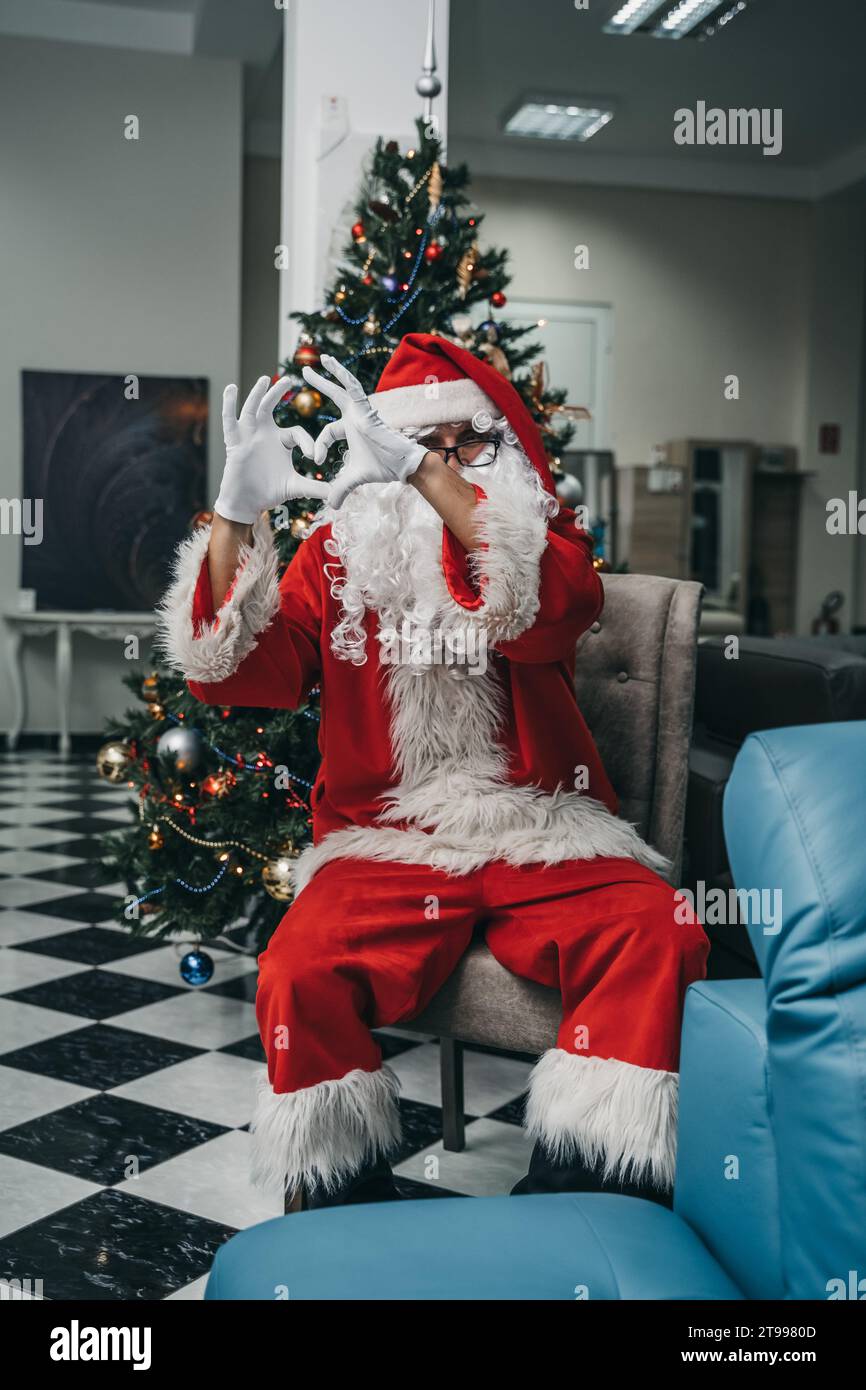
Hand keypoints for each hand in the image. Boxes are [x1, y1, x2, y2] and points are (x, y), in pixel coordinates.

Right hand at [214, 376, 330, 523]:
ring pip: (252, 409)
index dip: (307, 443)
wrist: (248, 503)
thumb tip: (335, 496)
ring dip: (257, 394)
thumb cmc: (270, 492)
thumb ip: (315, 488)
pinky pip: (229, 420)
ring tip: (265, 379)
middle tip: (289, 379)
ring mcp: (248, 436)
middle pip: (270, 407)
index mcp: (281, 441)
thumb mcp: (295, 487)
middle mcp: (264, 433)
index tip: (314, 457)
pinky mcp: (234, 442)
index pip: (297, 433)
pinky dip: (229, 404)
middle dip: (278, 393)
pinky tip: (231, 389)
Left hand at [303, 355, 427, 509]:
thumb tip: (331, 507)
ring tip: (318, 359)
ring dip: (329, 373)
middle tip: (304, 372)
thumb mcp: (352, 479)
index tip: (316, 460)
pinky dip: (342, 375)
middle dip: (320, 384)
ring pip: (342, 387)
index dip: (319, 446)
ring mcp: (361, 410)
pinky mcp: (366, 408)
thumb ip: (340, 489)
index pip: (327, 432)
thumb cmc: (380, 469)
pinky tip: (330, 363)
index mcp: (350, 429)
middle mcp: (355, 415)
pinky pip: (352, 387)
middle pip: (333, 395)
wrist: (400, 465)